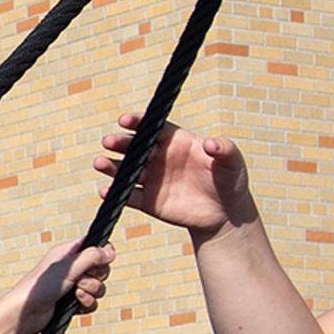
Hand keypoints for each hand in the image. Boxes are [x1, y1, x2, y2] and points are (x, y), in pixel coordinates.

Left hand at [18, 241, 114, 333]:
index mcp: (68, 252)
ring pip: (99, 287)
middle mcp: (72, 267)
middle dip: (96, 277)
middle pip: (102, 268)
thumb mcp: (68, 268)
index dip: (103, 253)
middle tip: (80, 280)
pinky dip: (87, 303)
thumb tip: (110, 251)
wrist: (25, 314)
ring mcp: (73, 285)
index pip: (95, 246)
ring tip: (75, 292)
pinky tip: (75, 304)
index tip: (101, 261)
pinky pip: (92, 302)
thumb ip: (91, 257)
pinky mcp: (73, 302)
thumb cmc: (39, 287)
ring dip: (91, 291)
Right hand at [96, 112, 251, 241]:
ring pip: (126, 170)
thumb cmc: (230, 181)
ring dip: (111, 166)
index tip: (125, 120)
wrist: (226, 214)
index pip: (153, 128)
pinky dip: (116, 194)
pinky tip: (106, 192)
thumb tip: (210, 143)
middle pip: (134, 147)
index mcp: (176, 142)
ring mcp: (152, 180)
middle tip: (108, 142)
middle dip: (120, 143)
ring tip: (99, 163)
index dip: (138, 122)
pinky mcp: (148, 202)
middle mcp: (159, 158)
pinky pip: (128, 197)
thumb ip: (224, 149)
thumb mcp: (233, 162)